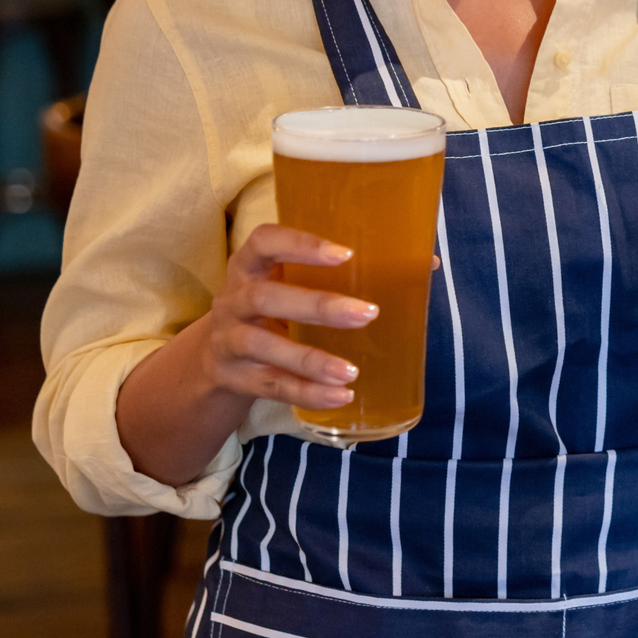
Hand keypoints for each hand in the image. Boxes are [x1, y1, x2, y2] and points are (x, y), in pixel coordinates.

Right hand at [197, 224, 378, 412]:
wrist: (215, 358)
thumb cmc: (270, 309)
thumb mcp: (285, 284)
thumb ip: (334, 274)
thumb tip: (422, 265)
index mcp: (249, 266)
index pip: (265, 242)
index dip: (300, 245)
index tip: (344, 254)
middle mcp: (233, 300)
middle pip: (265, 297)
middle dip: (317, 306)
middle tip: (367, 314)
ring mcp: (228, 340)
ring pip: (264, 346)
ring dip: (310, 360)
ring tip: (351, 371)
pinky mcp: (233, 377)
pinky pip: (271, 386)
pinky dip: (306, 393)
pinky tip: (340, 396)